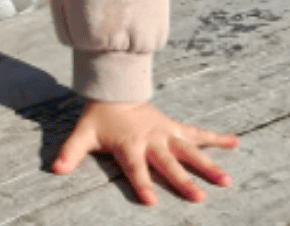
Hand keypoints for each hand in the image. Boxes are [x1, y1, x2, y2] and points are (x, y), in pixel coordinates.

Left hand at [52, 99, 237, 204]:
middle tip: (199, 197)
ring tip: (226, 181)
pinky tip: (236, 142)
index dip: (141, 183)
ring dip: (207, 164)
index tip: (151, 200)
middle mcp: (150, 140)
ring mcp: (165, 133)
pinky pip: (197, 133)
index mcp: (129, 145)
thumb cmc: (99, 117)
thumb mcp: (82, 134)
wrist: (113, 88)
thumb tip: (54, 169)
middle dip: (182, 180)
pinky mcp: (174, 127)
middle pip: (168, 163)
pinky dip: (216, 137)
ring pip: (189, 150)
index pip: (135, 168)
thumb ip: (70, 152)